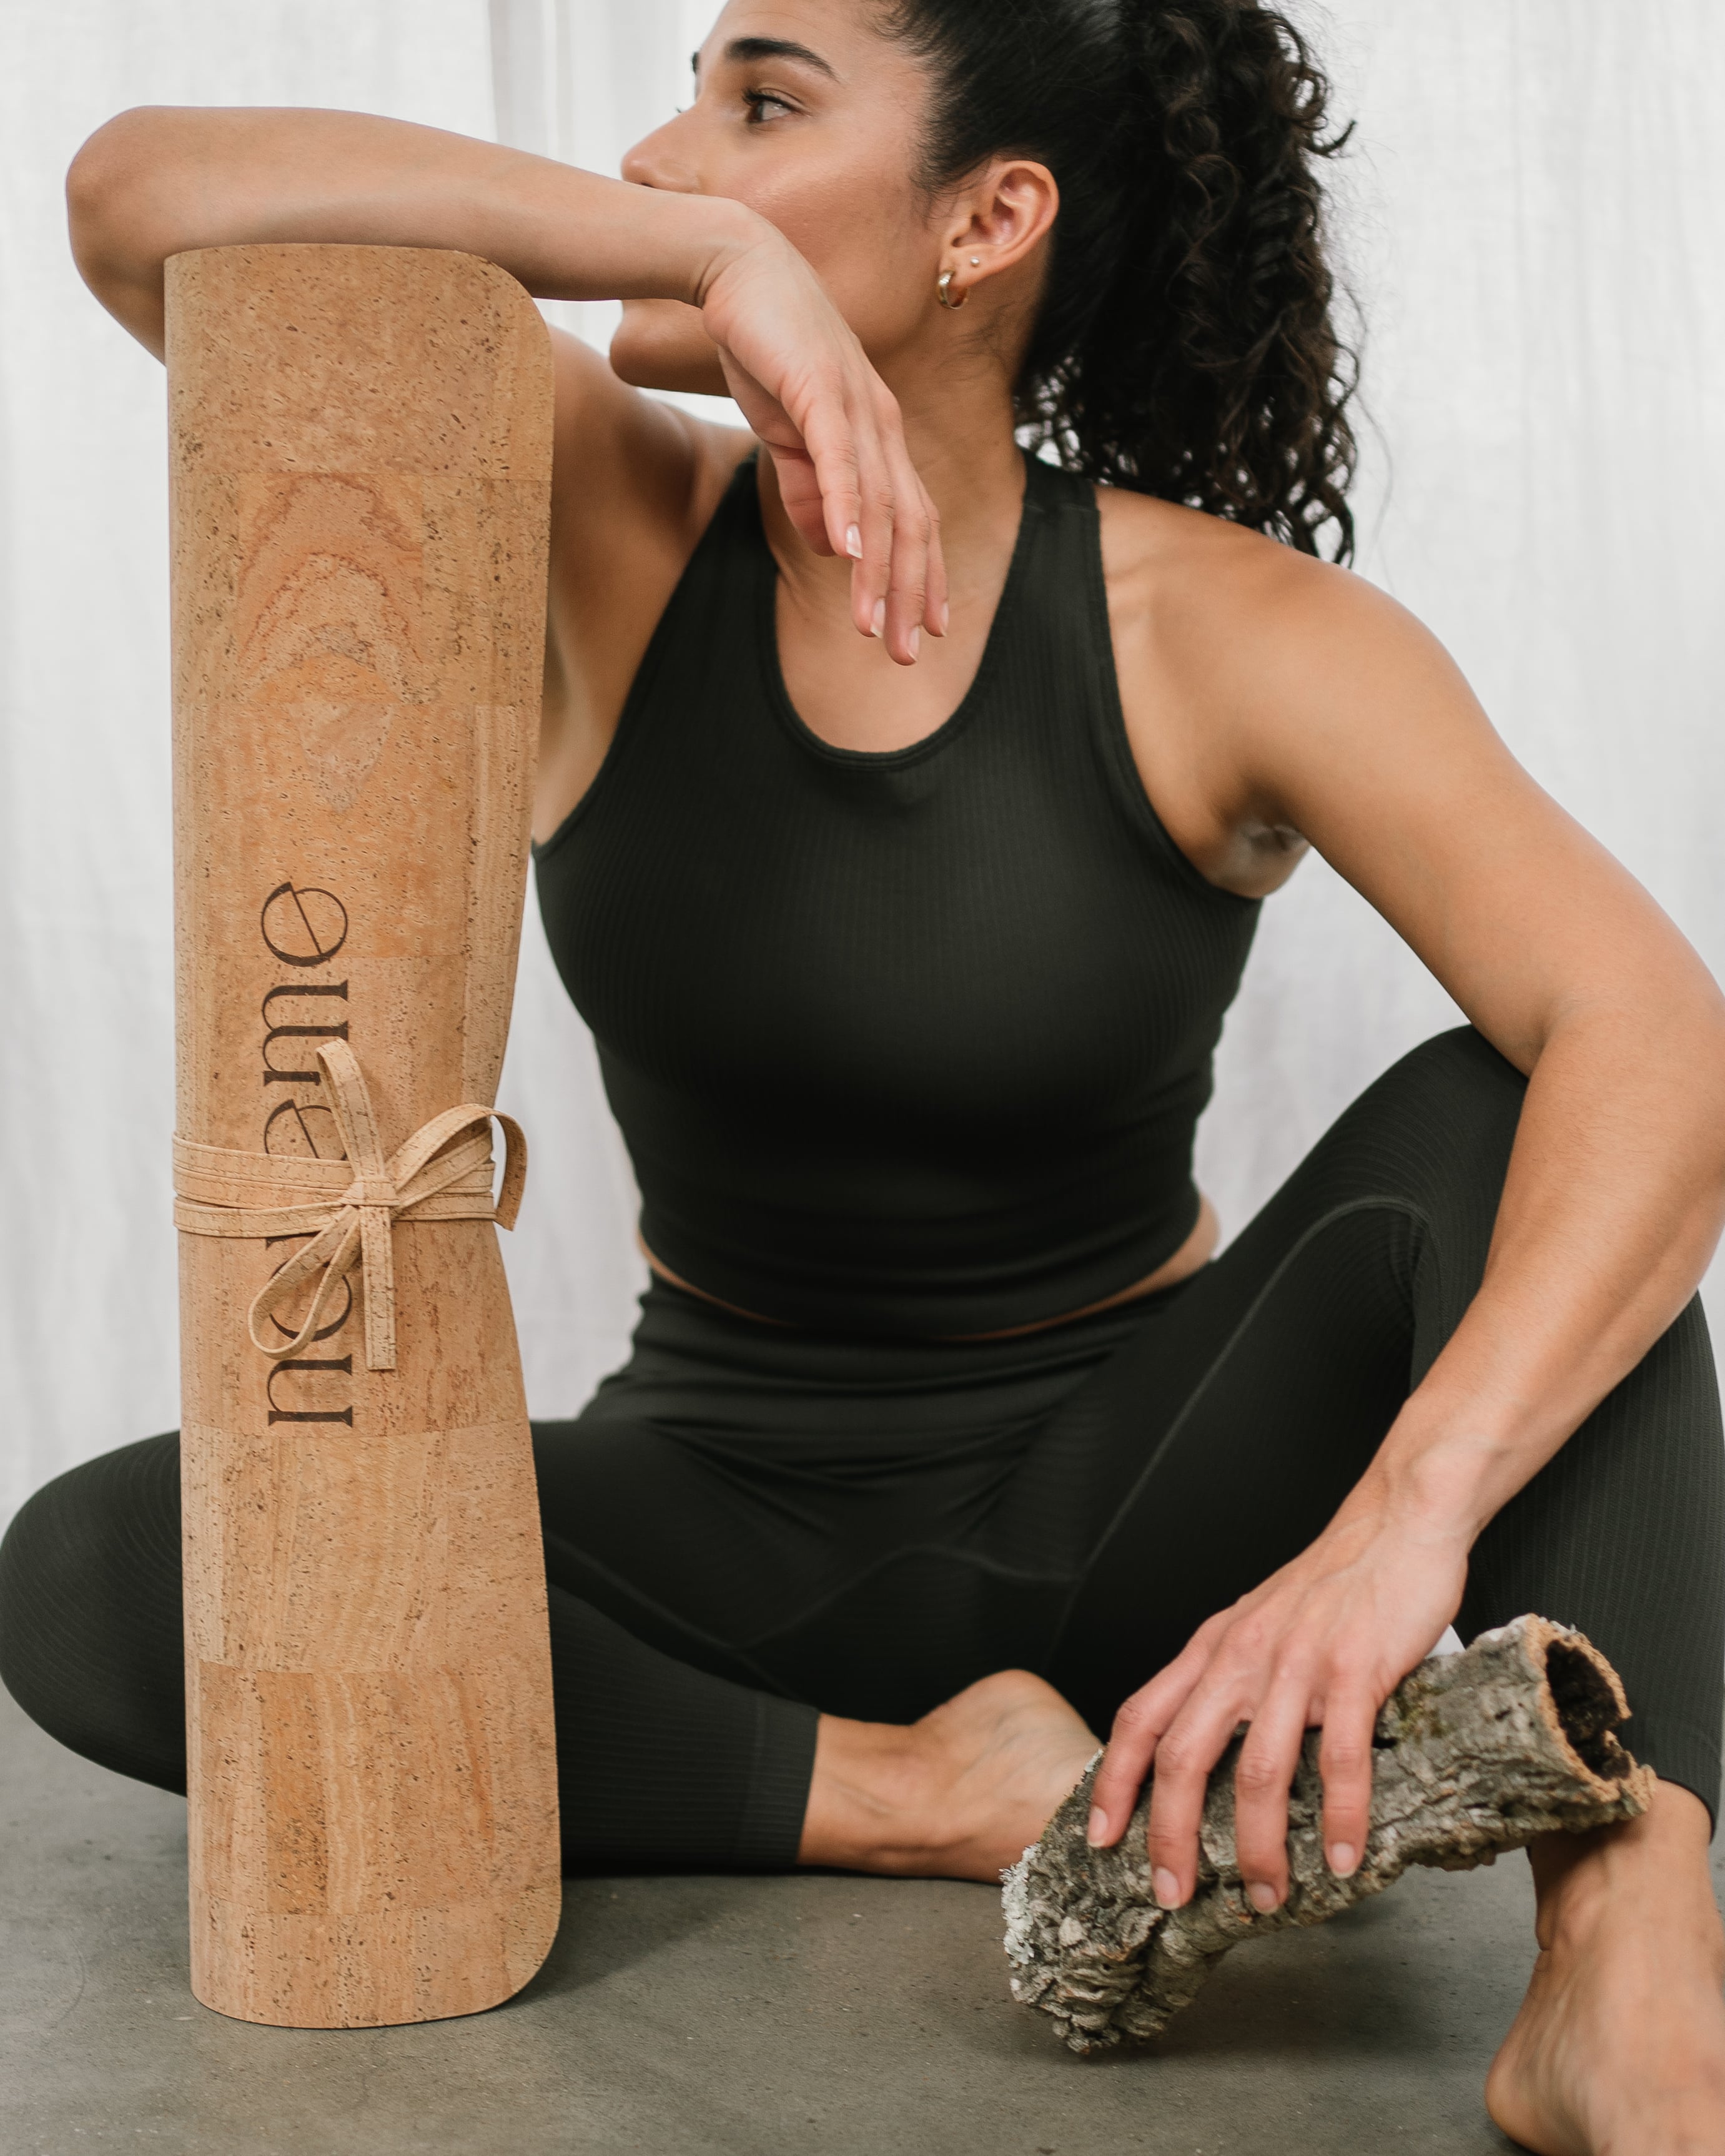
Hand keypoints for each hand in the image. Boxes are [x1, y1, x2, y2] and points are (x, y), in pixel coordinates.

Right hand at [696, 227, 945, 666]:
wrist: (738, 269)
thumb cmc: (766, 348)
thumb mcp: (789, 433)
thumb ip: (810, 488)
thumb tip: (835, 546)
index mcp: (878, 436)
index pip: (913, 519)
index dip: (921, 577)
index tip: (924, 630)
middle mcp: (881, 424)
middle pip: (909, 523)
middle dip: (908, 593)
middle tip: (905, 652)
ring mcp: (857, 405)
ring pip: (880, 503)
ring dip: (877, 570)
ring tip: (871, 624)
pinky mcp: (819, 387)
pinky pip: (840, 458)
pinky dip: (848, 508)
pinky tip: (849, 551)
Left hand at [1085, 1509, 1469, 1911]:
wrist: (1395, 1523)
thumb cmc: (1331, 1582)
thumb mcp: (1258, 1623)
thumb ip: (1232, 1675)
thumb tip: (1213, 1748)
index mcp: (1212, 1647)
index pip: (1140, 1717)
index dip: (1113, 1781)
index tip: (1100, 1837)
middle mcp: (1241, 1657)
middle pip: (1183, 1757)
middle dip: (1171, 1836)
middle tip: (1173, 1895)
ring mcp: (1296, 1664)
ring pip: (1258, 1772)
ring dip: (1259, 1846)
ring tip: (1266, 1896)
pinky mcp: (1354, 1670)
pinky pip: (1340, 1759)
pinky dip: (1339, 1818)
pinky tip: (1342, 1859)